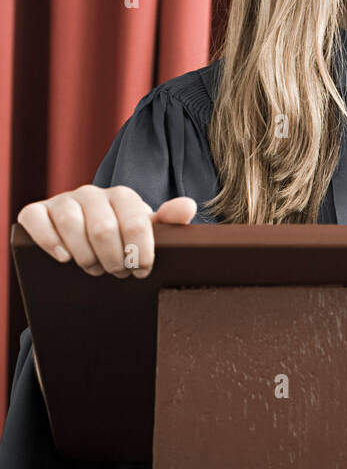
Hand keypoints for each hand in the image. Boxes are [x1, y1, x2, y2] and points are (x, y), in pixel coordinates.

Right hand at [17, 185, 196, 278]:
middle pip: (103, 228)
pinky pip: (36, 219)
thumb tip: (188, 206)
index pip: (136, 221)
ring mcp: (62, 201)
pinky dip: (49, 240)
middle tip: (117, 274)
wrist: (84, 244)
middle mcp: (91, 193)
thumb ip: (167, 222)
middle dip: (112, 259)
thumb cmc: (120, 240)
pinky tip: (63, 258)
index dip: (140, 251)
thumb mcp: (145, 233)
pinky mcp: (36, 212)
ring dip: (85, 256)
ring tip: (94, 269)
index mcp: (122, 196)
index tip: (142, 271)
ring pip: (71, 224)